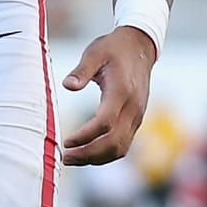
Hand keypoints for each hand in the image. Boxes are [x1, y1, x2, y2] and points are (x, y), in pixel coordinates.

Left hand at [61, 26, 156, 165]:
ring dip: (97, 158)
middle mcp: (133, 109)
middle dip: (89, 155)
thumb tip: (67, 86)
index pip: (105, 123)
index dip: (85, 136)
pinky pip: (124, 143)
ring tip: (73, 159)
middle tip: (66, 158)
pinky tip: (88, 152)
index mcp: (122, 92)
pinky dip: (106, 153)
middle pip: (114, 143)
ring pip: (121, 148)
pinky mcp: (136, 120)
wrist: (140, 47)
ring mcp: (137, 116)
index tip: (66, 142)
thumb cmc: (113, 49)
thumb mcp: (95, 53)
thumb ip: (81, 70)